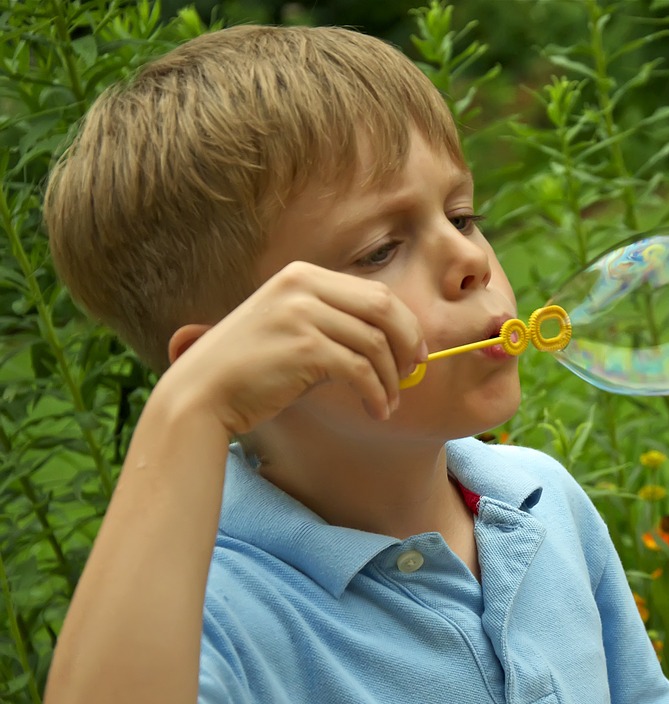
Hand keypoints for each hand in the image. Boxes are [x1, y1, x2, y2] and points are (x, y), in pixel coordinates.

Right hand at [158, 261, 425, 436]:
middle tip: (411, 373)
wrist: (203, 393)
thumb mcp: (294, 328)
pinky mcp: (303, 348)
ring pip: (376, 343)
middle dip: (408, 343)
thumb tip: (399, 345)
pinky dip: (377, 394)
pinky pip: (361, 370)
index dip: (405, 324)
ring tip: (389, 402)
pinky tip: (376, 410)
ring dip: (390, 379)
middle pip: (384, 308)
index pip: (376, 293)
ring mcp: (301, 314)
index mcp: (302, 275)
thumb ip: (337, 325)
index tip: (414, 352)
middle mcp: (302, 286)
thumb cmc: (254, 369)